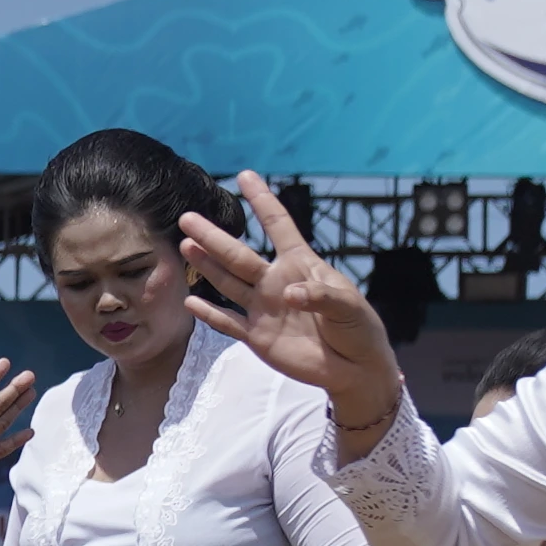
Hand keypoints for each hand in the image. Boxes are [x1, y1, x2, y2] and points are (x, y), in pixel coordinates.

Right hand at [177, 173, 410, 453]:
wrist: (356, 369)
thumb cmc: (358, 329)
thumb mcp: (349, 306)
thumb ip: (320, 296)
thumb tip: (288, 295)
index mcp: (302, 266)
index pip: (279, 227)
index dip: (263, 202)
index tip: (246, 176)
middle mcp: (276, 282)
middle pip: (239, 255)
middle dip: (214, 237)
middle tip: (187, 218)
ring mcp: (263, 309)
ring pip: (228, 282)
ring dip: (207, 265)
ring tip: (186, 245)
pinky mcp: (257, 336)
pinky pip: (228, 323)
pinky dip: (210, 314)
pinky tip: (190, 302)